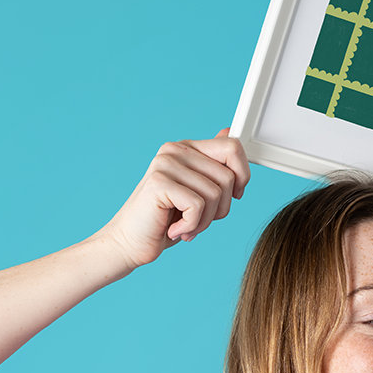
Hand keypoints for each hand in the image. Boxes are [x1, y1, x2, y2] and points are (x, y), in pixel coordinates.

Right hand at [101, 130, 250, 268]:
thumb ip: (213, 164)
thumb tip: (228, 131)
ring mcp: (165, 164)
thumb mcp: (197, 191)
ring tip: (186, 226)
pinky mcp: (159, 183)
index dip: (242, 176)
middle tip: (198, 219)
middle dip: (220, 208)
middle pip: (228, 176)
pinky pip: (197, 206)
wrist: (130, 242)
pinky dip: (191, 226)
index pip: (233, 147)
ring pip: (215, 193)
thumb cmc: (165, 220)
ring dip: (204, 221)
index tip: (233, 196)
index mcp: (186, 148)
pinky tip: (175, 229)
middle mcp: (175, 150)